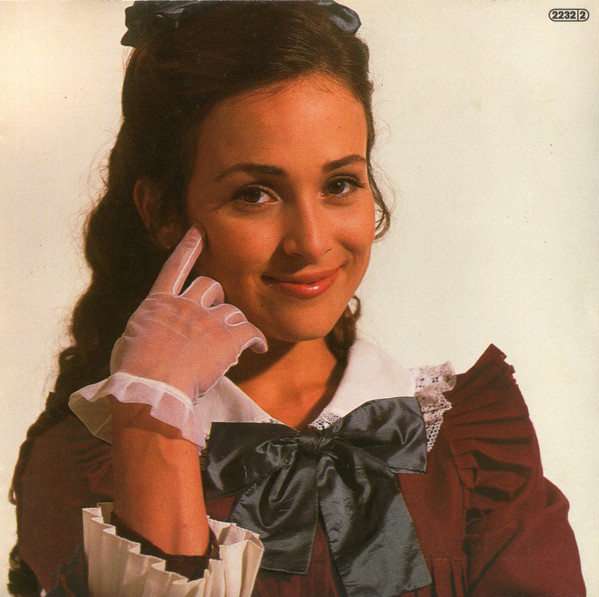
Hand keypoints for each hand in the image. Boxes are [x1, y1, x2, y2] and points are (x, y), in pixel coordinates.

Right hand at [110, 224, 266, 400]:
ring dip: (234, 322)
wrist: (151, 388)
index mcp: (158, 304)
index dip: (189, 246)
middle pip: (211, 285)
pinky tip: (258, 347)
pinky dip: (257, 339)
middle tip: (216, 315)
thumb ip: (148, 331)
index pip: (175, 267)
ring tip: (233, 340)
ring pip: (232, 309)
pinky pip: (251, 331)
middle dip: (216, 296)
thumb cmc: (133, 374)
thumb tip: (153, 337)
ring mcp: (207, 321)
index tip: (200, 230)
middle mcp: (184, 305)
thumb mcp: (130, 343)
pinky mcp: (227, 339)